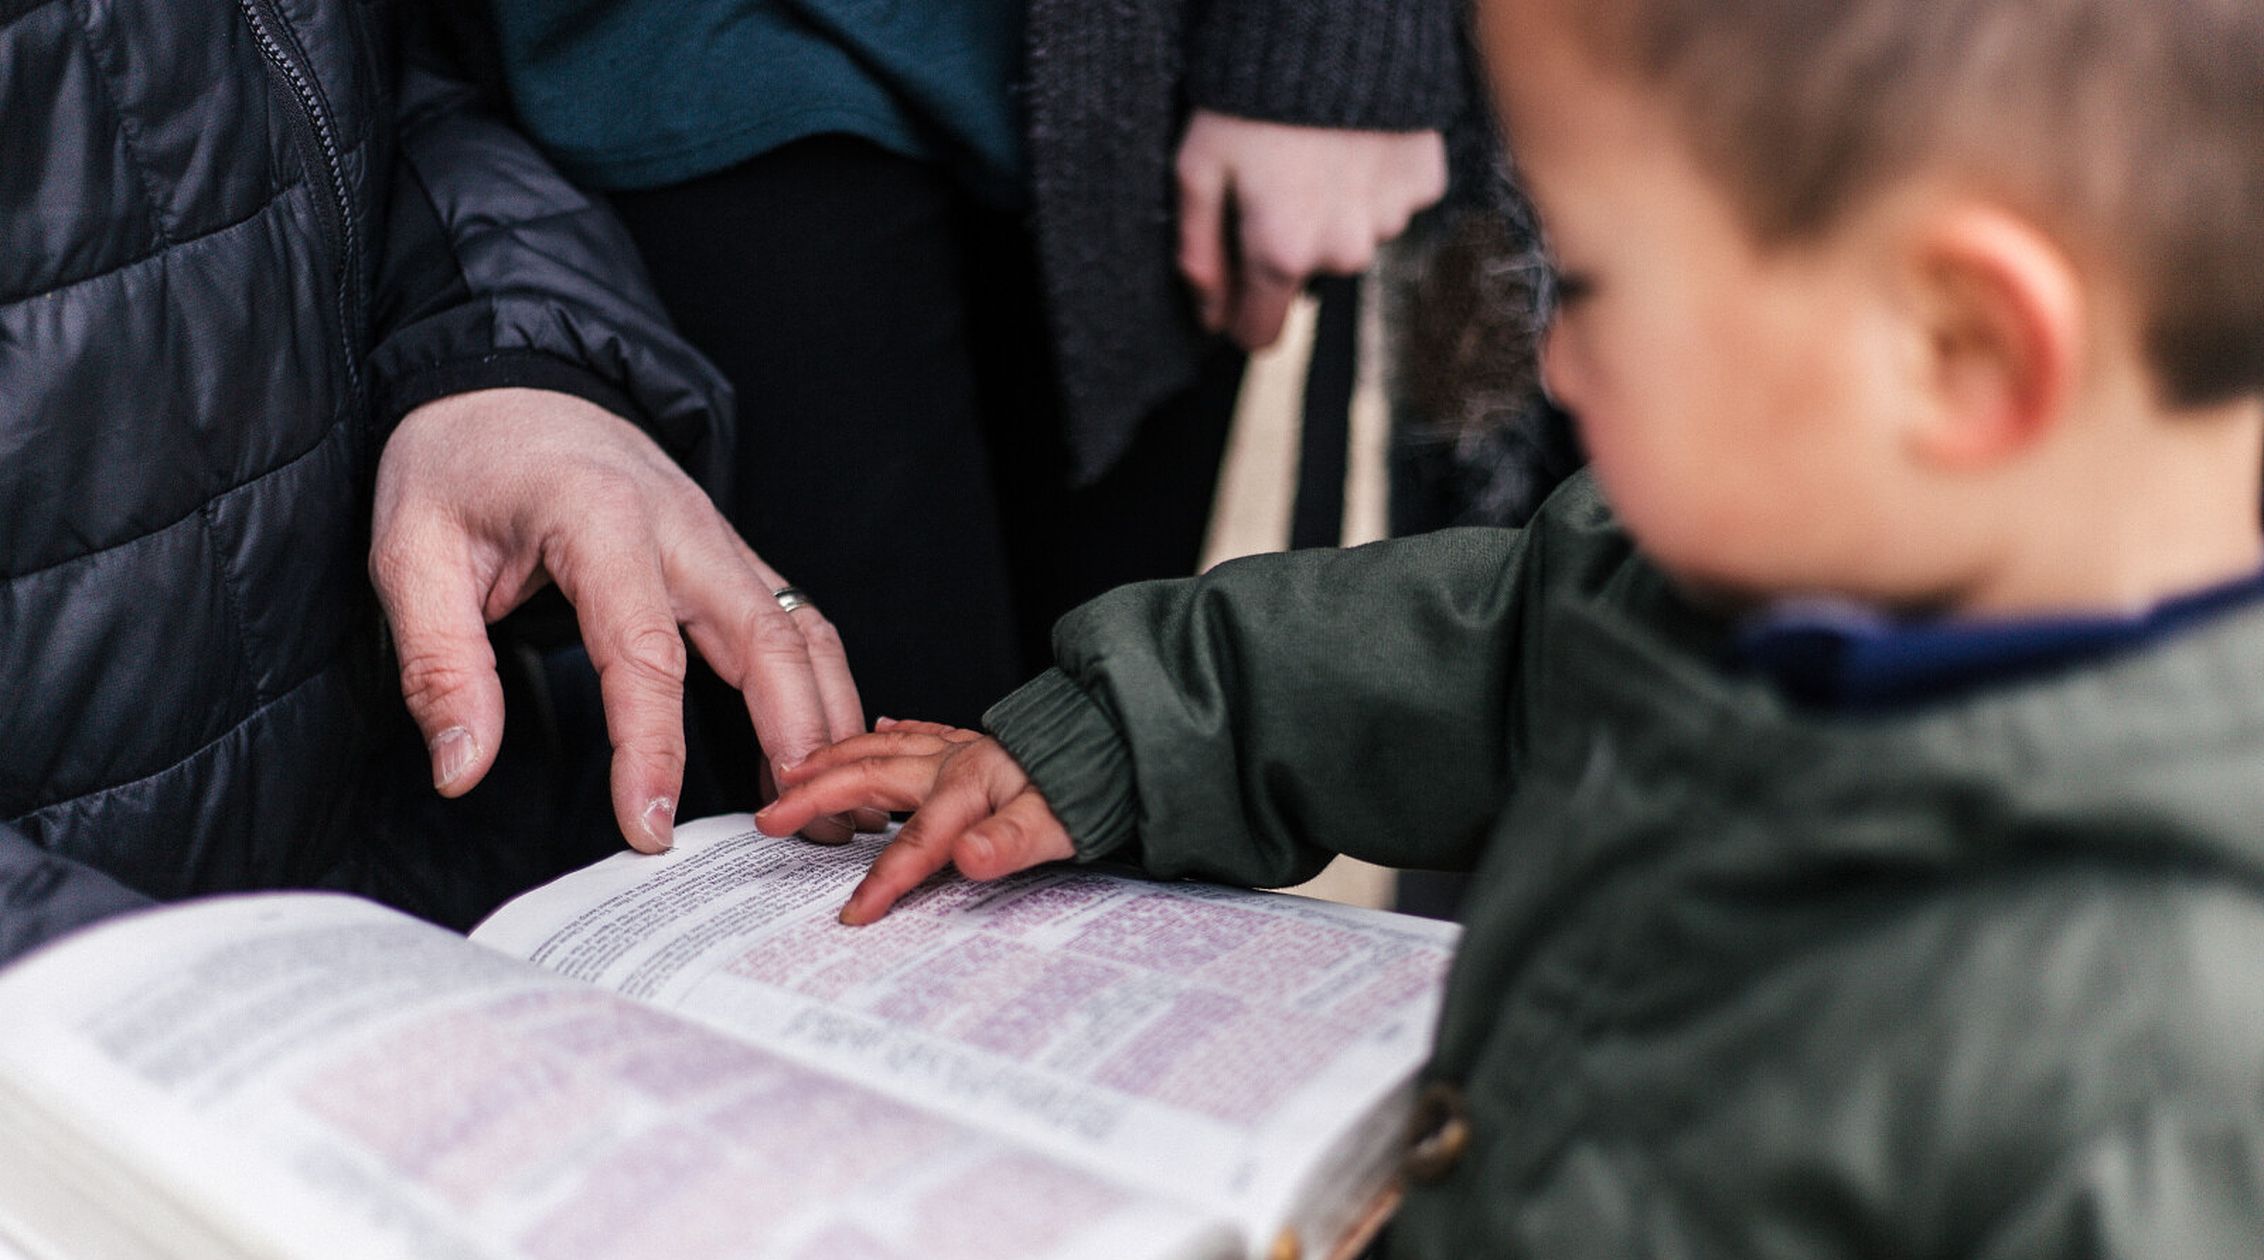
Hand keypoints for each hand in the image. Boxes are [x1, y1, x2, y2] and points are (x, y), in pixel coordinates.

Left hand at [371, 387, 871, 852]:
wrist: (509, 379)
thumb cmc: (460, 461)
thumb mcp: (410, 553)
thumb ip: (441, 665)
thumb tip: (462, 769)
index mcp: (601, 519)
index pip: (644, 653)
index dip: (652, 750)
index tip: (649, 830)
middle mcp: (683, 527)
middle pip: (769, 641)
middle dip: (796, 740)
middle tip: (806, 831)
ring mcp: (719, 538)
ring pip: (804, 633)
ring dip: (829, 719)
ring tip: (836, 807)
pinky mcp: (731, 555)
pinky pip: (797, 625)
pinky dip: (822, 690)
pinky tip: (818, 751)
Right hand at [758, 719, 1074, 924]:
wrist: (1129, 739)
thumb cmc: (1097, 785)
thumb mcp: (1063, 824)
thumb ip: (1012, 842)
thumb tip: (969, 859)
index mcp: (971, 785)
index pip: (916, 843)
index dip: (883, 881)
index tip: (853, 916)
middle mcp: (958, 761)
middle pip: (873, 778)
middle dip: (818, 798)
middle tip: (771, 816)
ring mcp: (965, 748)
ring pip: (885, 747)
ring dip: (837, 759)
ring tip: (795, 769)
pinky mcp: (979, 743)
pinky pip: (922, 732)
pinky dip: (892, 733)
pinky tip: (880, 729)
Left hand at [1175, 111, 1447, 349]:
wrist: (1335, 26)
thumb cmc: (1249, 97)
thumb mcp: (1197, 169)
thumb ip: (1199, 253)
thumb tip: (1210, 317)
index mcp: (1282, 253)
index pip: (1260, 332)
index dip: (1239, 314)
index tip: (1232, 288)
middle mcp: (1343, 250)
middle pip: (1307, 277)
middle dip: (1288, 245)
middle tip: (1273, 183)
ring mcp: (1390, 218)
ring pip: (1352, 238)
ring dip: (1333, 211)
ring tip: (1314, 154)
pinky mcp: (1423, 183)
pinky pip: (1391, 201)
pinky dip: (1371, 181)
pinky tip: (1353, 142)